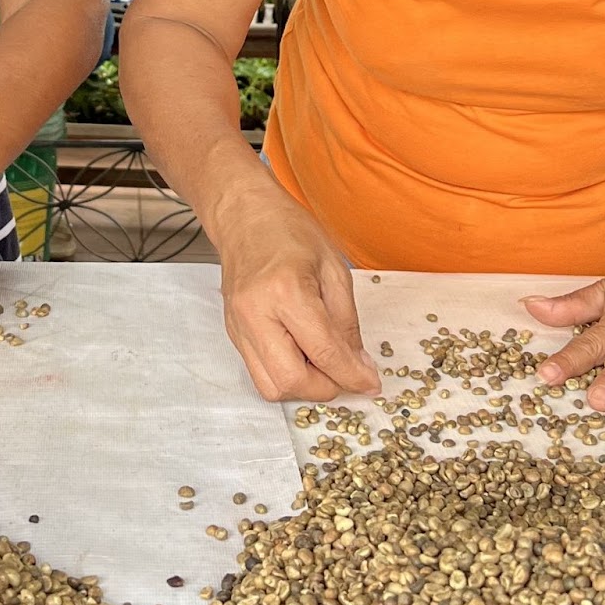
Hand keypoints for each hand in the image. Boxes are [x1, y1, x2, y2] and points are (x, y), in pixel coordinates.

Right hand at [219, 196, 380, 401]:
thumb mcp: (334, 269)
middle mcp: (256, 314)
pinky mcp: (233, 334)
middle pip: (291, 380)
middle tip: (346, 374)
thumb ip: (347, 321)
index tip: (371, 384)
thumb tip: (358, 364)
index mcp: (286, 291)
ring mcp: (239, 327)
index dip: (353, 375)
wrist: (244, 217)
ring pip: (271, 386)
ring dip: (304, 387)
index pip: (324, 351)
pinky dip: (286, 375)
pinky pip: (260, 373)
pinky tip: (303, 356)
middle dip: (326, 388)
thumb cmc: (289, 231)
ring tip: (322, 365)